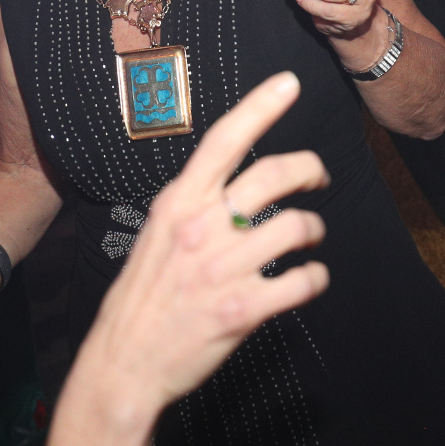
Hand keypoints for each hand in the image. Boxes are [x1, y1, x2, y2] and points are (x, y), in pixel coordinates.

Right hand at [60, 73, 329, 423]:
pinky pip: (301, 282)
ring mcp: (223, 269)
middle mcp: (201, 228)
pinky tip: (308, 279)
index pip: (223, 140)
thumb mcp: (157, 232)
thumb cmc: (143, 295)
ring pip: (297, 226)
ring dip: (314, 229)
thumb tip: (232, 184)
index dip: (260, 106)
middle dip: (310, 168)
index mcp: (178, 203)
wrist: (125, 363)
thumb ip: (193, 204)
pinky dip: (314, 278)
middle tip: (319, 176)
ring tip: (311, 237)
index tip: (290, 82)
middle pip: (274, 175)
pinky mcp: (243, 310)